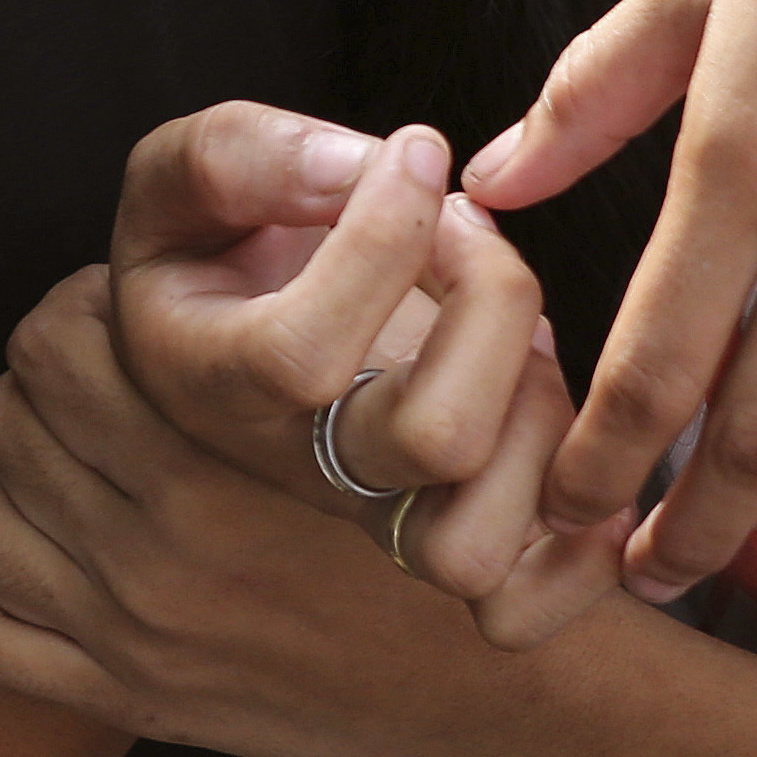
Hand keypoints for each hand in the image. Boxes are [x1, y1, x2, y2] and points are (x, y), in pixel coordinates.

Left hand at [0, 267, 551, 756]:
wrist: (502, 696)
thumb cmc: (477, 514)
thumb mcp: (458, 366)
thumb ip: (365, 261)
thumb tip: (326, 167)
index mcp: (240, 456)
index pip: (73, 329)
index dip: (93, 301)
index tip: (132, 304)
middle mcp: (177, 545)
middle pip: (17, 401)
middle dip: (52, 367)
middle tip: (98, 361)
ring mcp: (142, 626)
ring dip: (14, 454)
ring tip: (66, 433)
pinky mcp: (127, 694)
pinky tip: (1, 527)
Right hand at [99, 106, 627, 644]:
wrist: (218, 328)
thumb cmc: (209, 242)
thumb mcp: (179, 173)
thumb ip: (245, 157)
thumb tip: (364, 168)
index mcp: (211, 377)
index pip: (302, 353)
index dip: (380, 244)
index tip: (414, 150)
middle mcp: (297, 462)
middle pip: (436, 441)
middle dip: (489, 303)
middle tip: (469, 227)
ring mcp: (377, 510)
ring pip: (483, 536)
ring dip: (538, 406)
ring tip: (514, 324)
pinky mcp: (447, 531)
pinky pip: (523, 606)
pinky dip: (576, 545)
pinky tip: (566, 426)